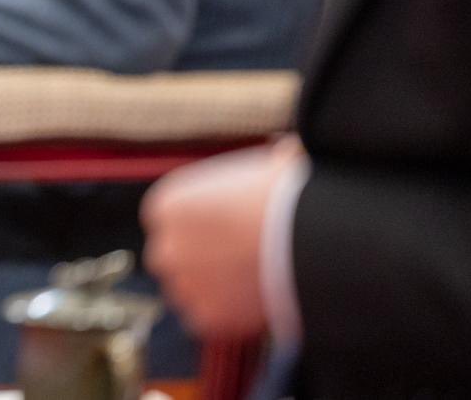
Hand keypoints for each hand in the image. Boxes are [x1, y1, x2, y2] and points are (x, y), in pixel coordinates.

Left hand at [141, 138, 303, 339]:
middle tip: (240, 262)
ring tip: (253, 283)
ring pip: (190, 292)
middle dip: (200, 261)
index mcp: (167, 205)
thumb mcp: (274, 165)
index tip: (228, 234)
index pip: (170, 222)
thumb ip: (269, 160)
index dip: (200, 229)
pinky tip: (254, 303)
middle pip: (174, 258)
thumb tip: (290, 150)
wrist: (306, 241)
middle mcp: (164, 246)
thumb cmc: (292, 195)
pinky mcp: (206, 319)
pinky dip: (229, 317)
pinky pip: (210, 321)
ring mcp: (183, 286)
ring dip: (213, 290)